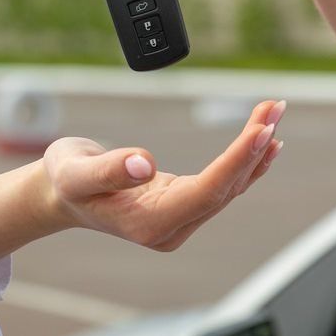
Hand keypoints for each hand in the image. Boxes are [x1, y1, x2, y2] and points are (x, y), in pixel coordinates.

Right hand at [43, 99, 284, 251]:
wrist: (60, 195)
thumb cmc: (66, 180)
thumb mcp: (76, 173)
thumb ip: (108, 170)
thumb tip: (145, 163)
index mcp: (149, 224)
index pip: (206, 192)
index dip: (236, 161)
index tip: (261, 130)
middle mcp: (171, 228)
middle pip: (225, 188)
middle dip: (253, 147)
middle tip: (274, 107)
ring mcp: (179, 221)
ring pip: (229, 186)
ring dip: (254, 149)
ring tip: (274, 112)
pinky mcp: (183, 207)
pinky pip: (222, 186)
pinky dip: (246, 163)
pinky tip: (267, 144)